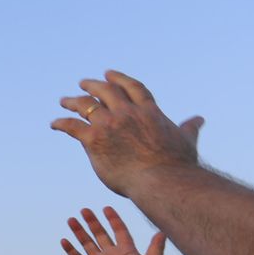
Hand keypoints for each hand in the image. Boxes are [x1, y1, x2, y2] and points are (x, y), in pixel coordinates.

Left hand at [52, 71, 200, 197]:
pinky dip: (61, 123)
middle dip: (93, 85)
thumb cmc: (177, 165)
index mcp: (149, 111)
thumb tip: (199, 119)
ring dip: (73, 101)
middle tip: (83, 84)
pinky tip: (54, 124)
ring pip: (86, 105)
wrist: (162, 180)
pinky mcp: (93, 140)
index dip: (118, 79)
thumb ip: (189, 127)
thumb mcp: (186, 139)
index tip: (109, 74)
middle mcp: (127, 113)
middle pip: (106, 91)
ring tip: (64, 101)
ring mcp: (109, 124)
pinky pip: (71, 126)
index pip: (131, 88)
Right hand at [60, 206, 165, 254]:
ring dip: (79, 232)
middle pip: (100, 234)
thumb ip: (155, 248)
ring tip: (71, 220)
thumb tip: (162, 232)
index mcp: (126, 251)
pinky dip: (71, 251)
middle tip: (84, 210)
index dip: (113, 219)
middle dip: (92, 222)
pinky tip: (64, 241)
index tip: (106, 208)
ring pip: (87, 244)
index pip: (119, 230)